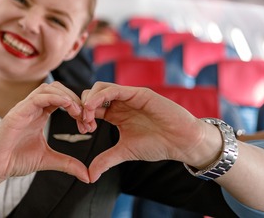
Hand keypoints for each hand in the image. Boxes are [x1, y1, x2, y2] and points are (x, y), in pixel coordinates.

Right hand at [0, 82, 89, 183]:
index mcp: (39, 114)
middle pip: (58, 89)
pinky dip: (54, 98)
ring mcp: (24, 108)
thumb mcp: (48, 160)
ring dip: (67, 96)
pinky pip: (37, 97)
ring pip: (48, 88)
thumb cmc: (14, 160)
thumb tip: (87, 176)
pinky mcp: (17, 113)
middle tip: (87, 118)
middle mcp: (32, 108)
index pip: (62, 99)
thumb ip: (67, 164)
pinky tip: (67, 106)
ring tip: (79, 112)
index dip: (78, 107)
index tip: (89, 125)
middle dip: (76, 100)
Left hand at [80, 82, 212, 181]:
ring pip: (99, 88)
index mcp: (115, 113)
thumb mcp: (125, 152)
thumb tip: (90, 176)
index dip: (82, 116)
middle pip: (90, 94)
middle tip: (85, 125)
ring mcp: (128, 96)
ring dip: (89, 101)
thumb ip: (106, 160)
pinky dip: (99, 97)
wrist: (182, 142)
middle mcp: (119, 102)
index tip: (83, 131)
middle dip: (82, 108)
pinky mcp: (137, 93)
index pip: (91, 107)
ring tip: (89, 118)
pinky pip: (113, 89)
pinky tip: (94, 110)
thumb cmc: (157, 144)